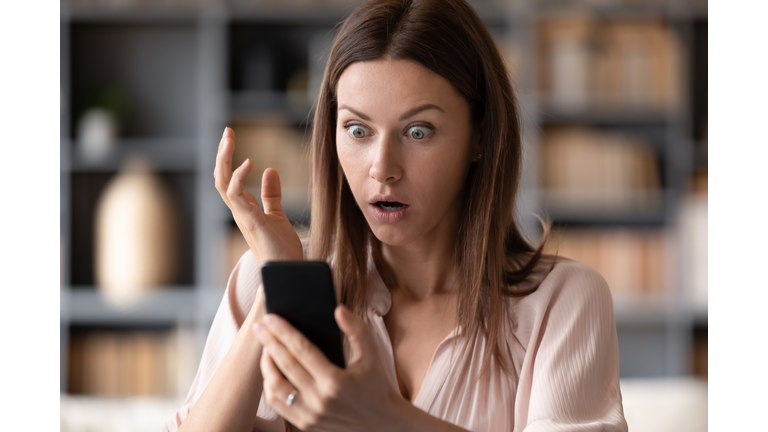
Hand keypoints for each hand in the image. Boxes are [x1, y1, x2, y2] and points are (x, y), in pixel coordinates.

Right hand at [214, 127, 302, 262]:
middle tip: (227, 131)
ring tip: (228, 139)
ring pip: (222, 183)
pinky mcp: (250, 222)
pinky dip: (238, 178)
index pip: (228, 179)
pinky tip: (248, 163)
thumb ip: (271, 195)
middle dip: (222, 154)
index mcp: (244, 209)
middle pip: (221, 178)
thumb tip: (269, 170)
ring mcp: (242, 216)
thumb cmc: (281, 250)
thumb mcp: (277, 215)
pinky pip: (236, 196)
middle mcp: (239, 211)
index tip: (230, 137)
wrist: (286, 273)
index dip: (227, 158)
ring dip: (224, 160)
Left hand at [252, 306, 402, 431]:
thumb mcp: (373, 355)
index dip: (283, 331)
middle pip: (284, 365)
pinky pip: (278, 404)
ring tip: (266, 348)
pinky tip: (272, 371)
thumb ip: (357, 329)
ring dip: (266, 365)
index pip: (301, 350)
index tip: (270, 317)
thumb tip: (338, 309)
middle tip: (259, 326)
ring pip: (275, 387)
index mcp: (336, 381)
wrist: (381, 423)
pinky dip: (270, 385)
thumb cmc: (376, 384)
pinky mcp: (305, 424)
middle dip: (268, 342)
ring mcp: (310, 415)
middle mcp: (320, 400)